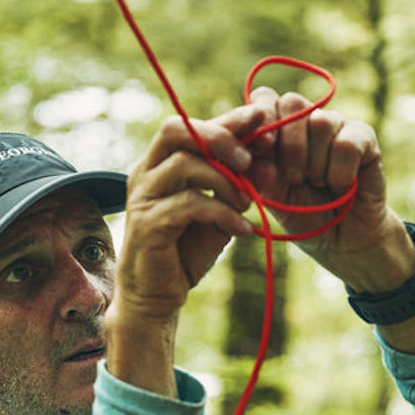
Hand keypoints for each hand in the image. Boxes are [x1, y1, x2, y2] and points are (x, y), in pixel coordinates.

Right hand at [104, 105, 271, 395]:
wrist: (157, 296)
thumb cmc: (187, 249)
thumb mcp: (221, 210)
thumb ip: (241, 184)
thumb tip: (271, 159)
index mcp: (161, 163)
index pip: (191, 125)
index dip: (227, 119)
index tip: (262, 119)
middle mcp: (146, 173)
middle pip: (176, 130)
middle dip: (219, 137)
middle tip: (249, 160)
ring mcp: (143, 197)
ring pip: (184, 164)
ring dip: (225, 180)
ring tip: (249, 202)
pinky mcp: (148, 224)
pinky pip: (189, 204)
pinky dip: (223, 213)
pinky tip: (243, 230)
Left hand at [244, 88, 414, 292]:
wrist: (341, 239)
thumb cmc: (302, 215)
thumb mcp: (272, 196)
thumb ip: (257, 171)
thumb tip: (247, 151)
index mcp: (277, 128)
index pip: (265, 98)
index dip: (261, 118)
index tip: (262, 149)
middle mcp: (306, 120)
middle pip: (292, 103)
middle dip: (289, 146)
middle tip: (293, 179)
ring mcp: (336, 125)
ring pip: (321, 123)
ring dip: (315, 165)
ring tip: (318, 185)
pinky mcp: (364, 137)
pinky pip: (347, 144)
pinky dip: (339, 172)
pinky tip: (341, 185)